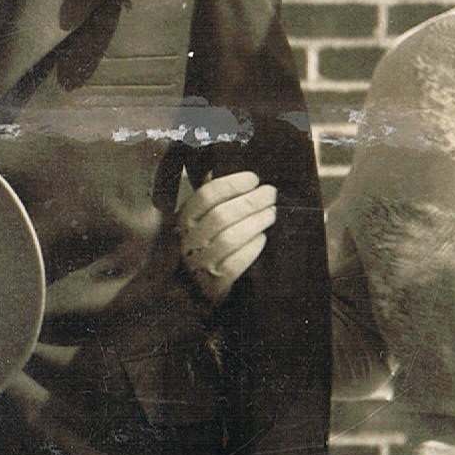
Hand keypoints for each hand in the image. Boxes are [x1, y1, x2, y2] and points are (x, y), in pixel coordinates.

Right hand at [176, 170, 274, 302]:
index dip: (233, 183)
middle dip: (251, 201)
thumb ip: (209, 195)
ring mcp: (199, 264)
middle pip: (221, 215)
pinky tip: (262, 239)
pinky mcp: (213, 286)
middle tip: (271, 194)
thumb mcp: (199, 218)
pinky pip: (234, 265)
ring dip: (255, 222)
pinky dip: (251, 249)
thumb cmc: (204, 244)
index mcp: (183, 219)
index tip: (254, 178)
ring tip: (272, 213)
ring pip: (229, 239)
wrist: (195, 291)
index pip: (206, 195)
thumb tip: (222, 163)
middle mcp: (188, 242)